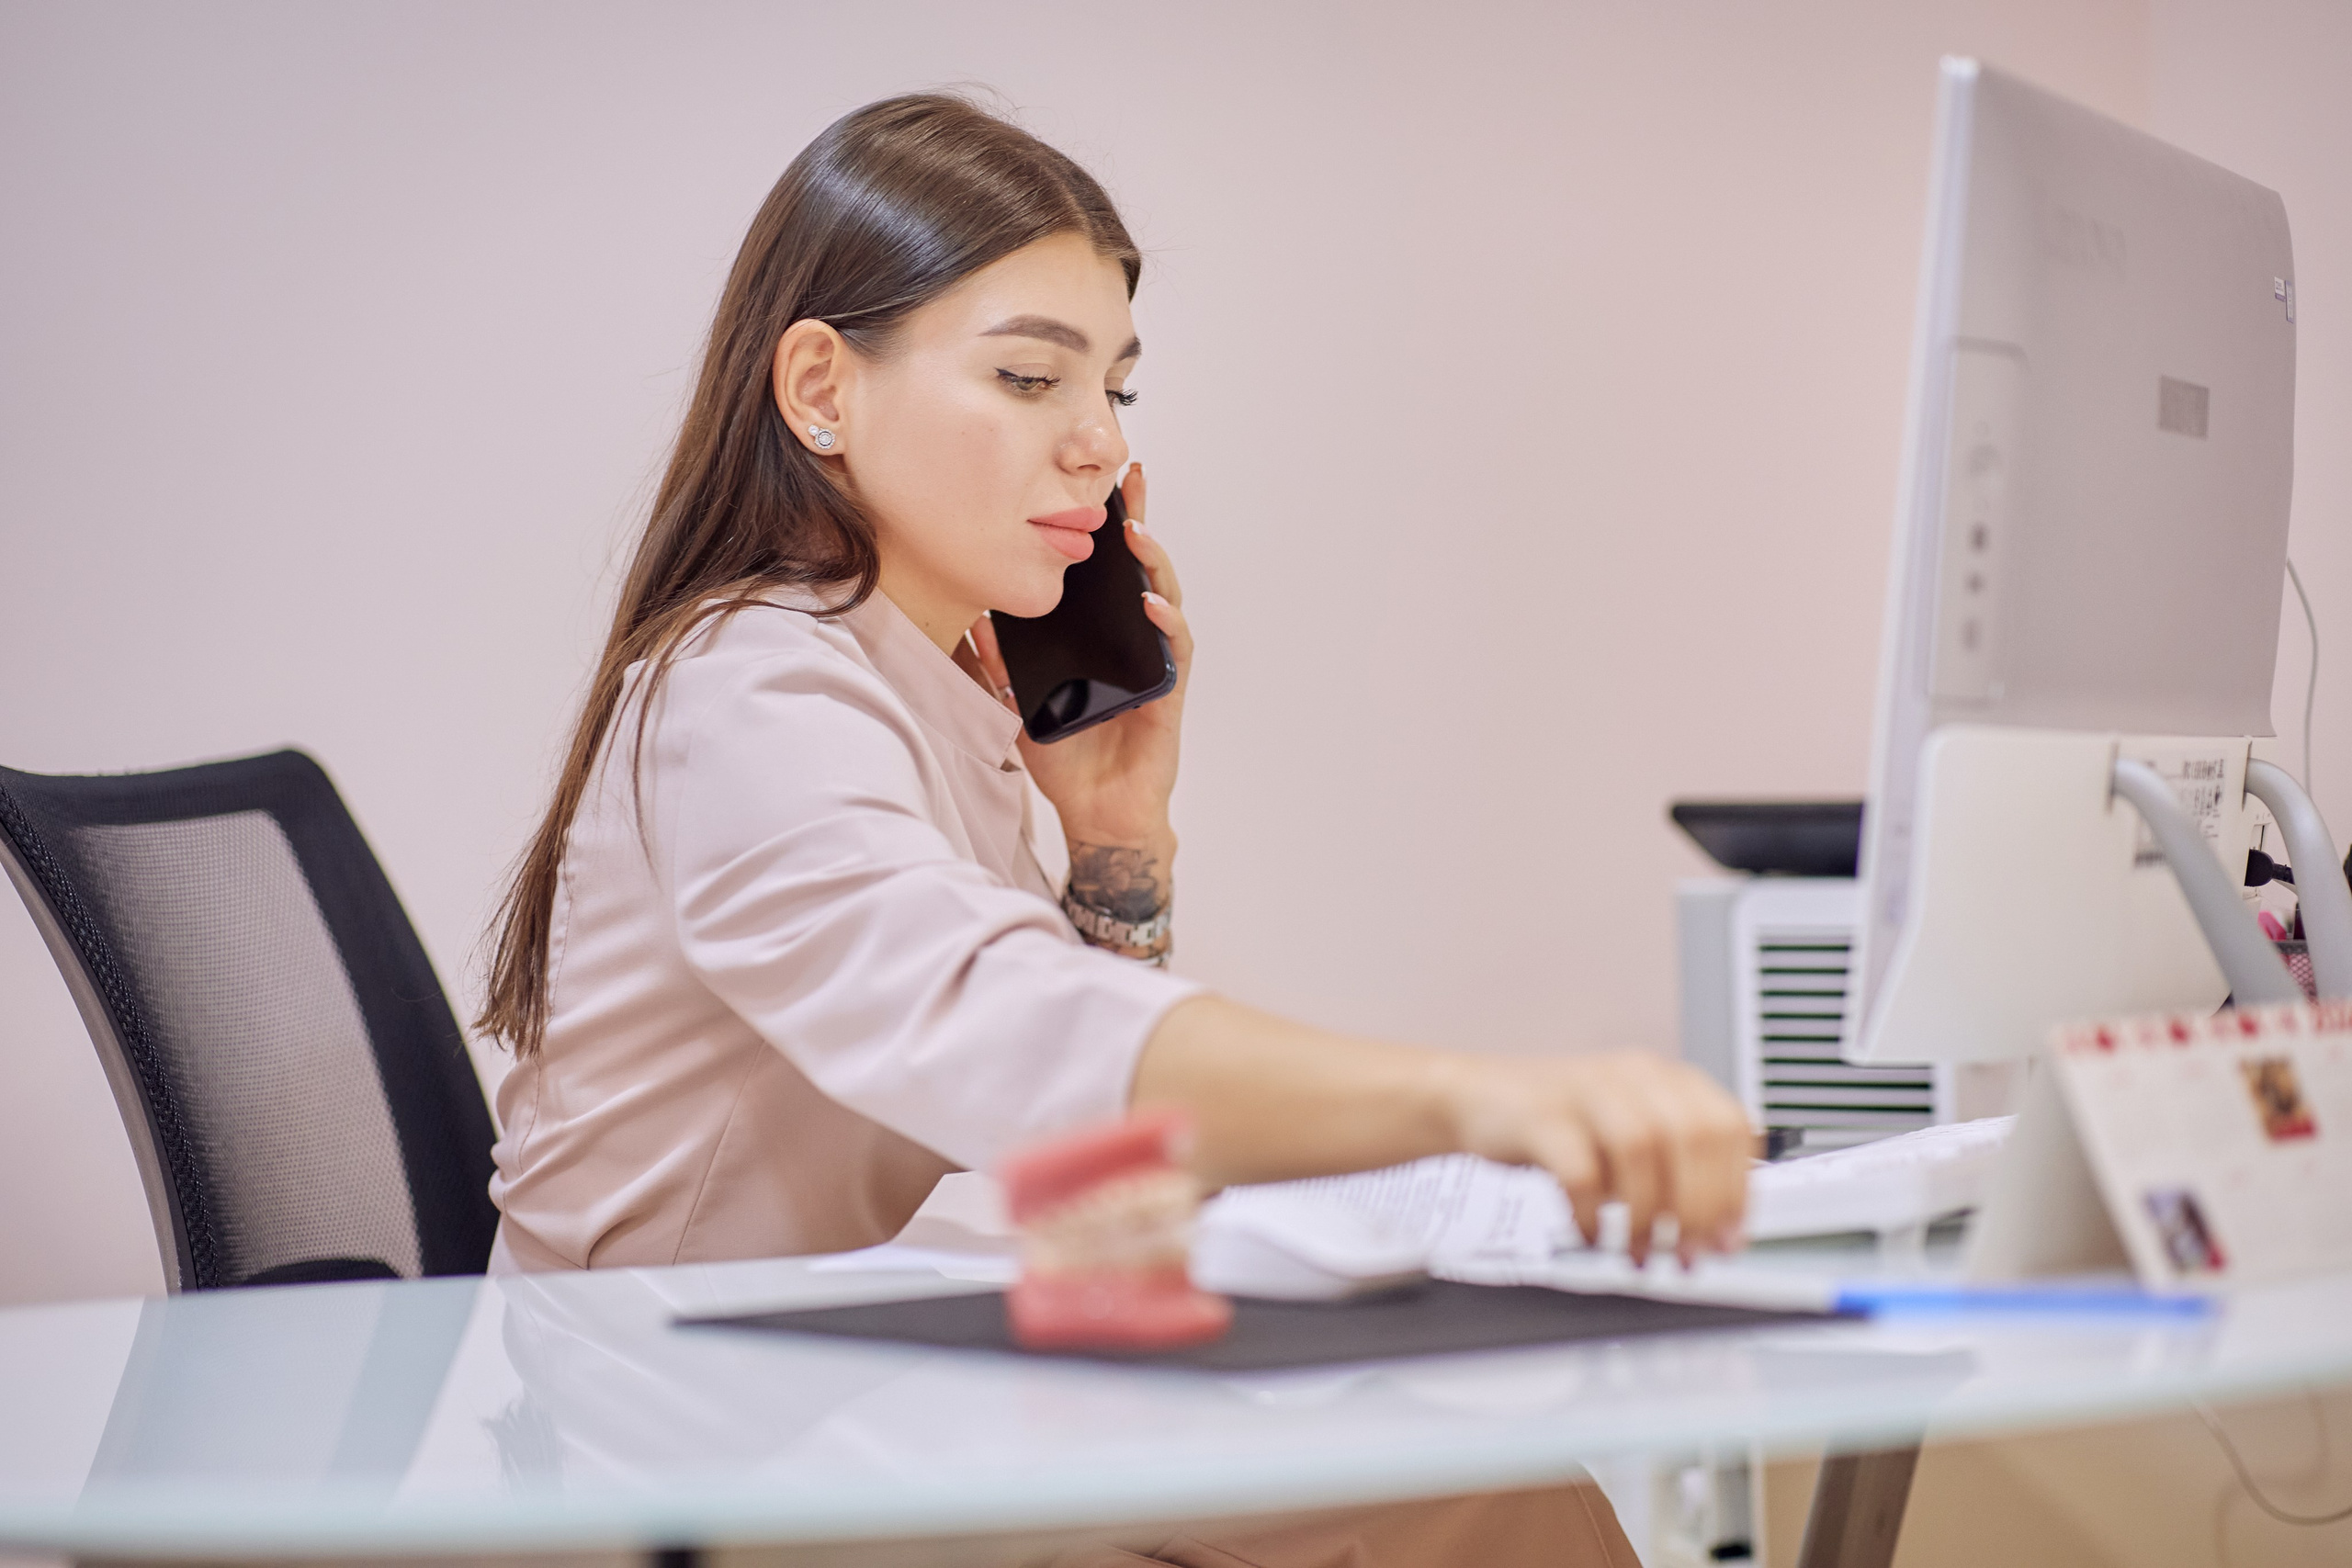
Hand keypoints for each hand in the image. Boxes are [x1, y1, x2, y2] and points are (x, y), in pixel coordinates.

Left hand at [965, 463, 1192, 850]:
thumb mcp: (1020, 705)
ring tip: (1134, 532)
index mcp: (1102, 636)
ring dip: (1153, 563)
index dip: (1108, 527)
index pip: (1107, 572)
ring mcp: (1156, 662)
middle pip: (1142, 570)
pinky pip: (1173, 649)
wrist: (1097, 812)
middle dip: (1140, 521)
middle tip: (1131, 480)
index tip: (1100, 484)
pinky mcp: (1168, 691)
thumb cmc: (1069, 760)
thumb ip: (999, 666)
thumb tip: (973, 622)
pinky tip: (1148, 602)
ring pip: (1164, 598)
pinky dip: (1164, 622)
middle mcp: (1134, 641)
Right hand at [1441, 1051, 1752, 1265]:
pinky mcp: (1540, 1117)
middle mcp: (1632, 1076)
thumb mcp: (1631, 1139)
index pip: (1730, 1126)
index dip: (1737, 1189)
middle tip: (1685, 1255)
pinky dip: (1590, 1214)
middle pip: (1692, 1136)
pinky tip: (1589, 1233)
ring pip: (1641, 1148)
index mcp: (1665, 1079)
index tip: (1728, 1239)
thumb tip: (1724, 1238)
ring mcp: (1584, 1092)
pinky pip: (1579, 1170)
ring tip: (1637, 1252)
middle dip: (1697, 1209)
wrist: (1475, 1098)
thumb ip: (1681, 1179)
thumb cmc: (1561, 1126)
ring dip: (1647, 1215)